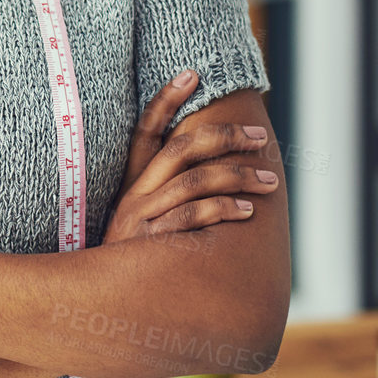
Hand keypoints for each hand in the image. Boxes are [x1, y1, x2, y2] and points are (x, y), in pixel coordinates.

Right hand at [102, 71, 277, 244]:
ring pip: (195, 182)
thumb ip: (168, 192)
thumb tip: (217, 165)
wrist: (108, 304)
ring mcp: (142, 220)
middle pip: (181, 150)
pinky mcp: (151, 246)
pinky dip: (222, 210)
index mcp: (131, 183)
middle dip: (224, 137)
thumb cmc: (136, 259)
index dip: (165, 99)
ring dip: (237, 177)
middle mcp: (134, 195)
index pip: (145, 130)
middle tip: (259, 137)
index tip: (191, 73)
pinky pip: (192, 218)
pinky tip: (246, 211)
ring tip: (268, 182)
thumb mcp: (141, 220)